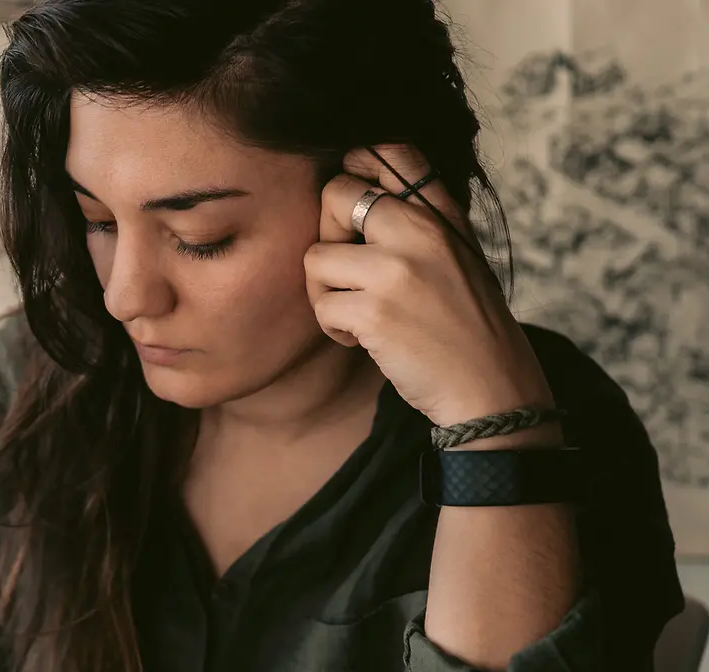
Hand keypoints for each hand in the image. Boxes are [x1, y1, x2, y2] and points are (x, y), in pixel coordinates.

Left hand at [303, 144, 554, 426]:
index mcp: (443, 212)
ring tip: (359, 314)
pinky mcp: (375, 312)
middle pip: (334, 194)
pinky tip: (364, 340)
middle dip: (326, 236)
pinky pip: (321, 307)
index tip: (351, 203)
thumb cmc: (466, 323)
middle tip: (346, 273)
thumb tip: (354, 180)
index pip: (391, 149)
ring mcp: (397, 269)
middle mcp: (422, 230)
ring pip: (315, 257)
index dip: (356, 165)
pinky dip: (334, 330)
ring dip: (325, 293)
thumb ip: (419, 217)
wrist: (491, 386)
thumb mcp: (457, 253)